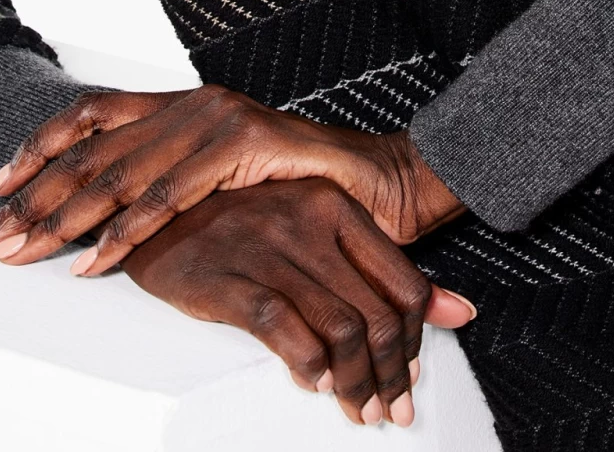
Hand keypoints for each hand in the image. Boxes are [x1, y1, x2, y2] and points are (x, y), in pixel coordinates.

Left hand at [0, 85, 464, 274]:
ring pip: (120, 174)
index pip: (91, 114)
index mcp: (182, 104)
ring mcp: (215, 120)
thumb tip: (107, 210)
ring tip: (21, 254)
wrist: (377, 185)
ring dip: (63, 220)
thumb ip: (172, 179)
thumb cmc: (299, 189)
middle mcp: (192, 103)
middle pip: (91, 149)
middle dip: (32, 196)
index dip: (38, 146)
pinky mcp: (241, 147)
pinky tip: (93, 265)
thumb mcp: (222, 178)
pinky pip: (169, 199)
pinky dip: (125, 235)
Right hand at [120, 179, 475, 428]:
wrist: (155, 210)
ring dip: (355, 382)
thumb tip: (457, 311)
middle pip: (375, 314)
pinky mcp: (227, 277)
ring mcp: (268, 246)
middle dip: (391, 374)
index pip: (401, 281)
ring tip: (356, 407)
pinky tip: (312, 382)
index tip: (412, 372)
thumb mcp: (313, 228)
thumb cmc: (239, 222)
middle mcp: (308, 219)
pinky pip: (285, 330)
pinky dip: (307, 365)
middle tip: (390, 408)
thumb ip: (376, 267)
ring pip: (339, 328)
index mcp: (334, 205)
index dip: (414, 339)